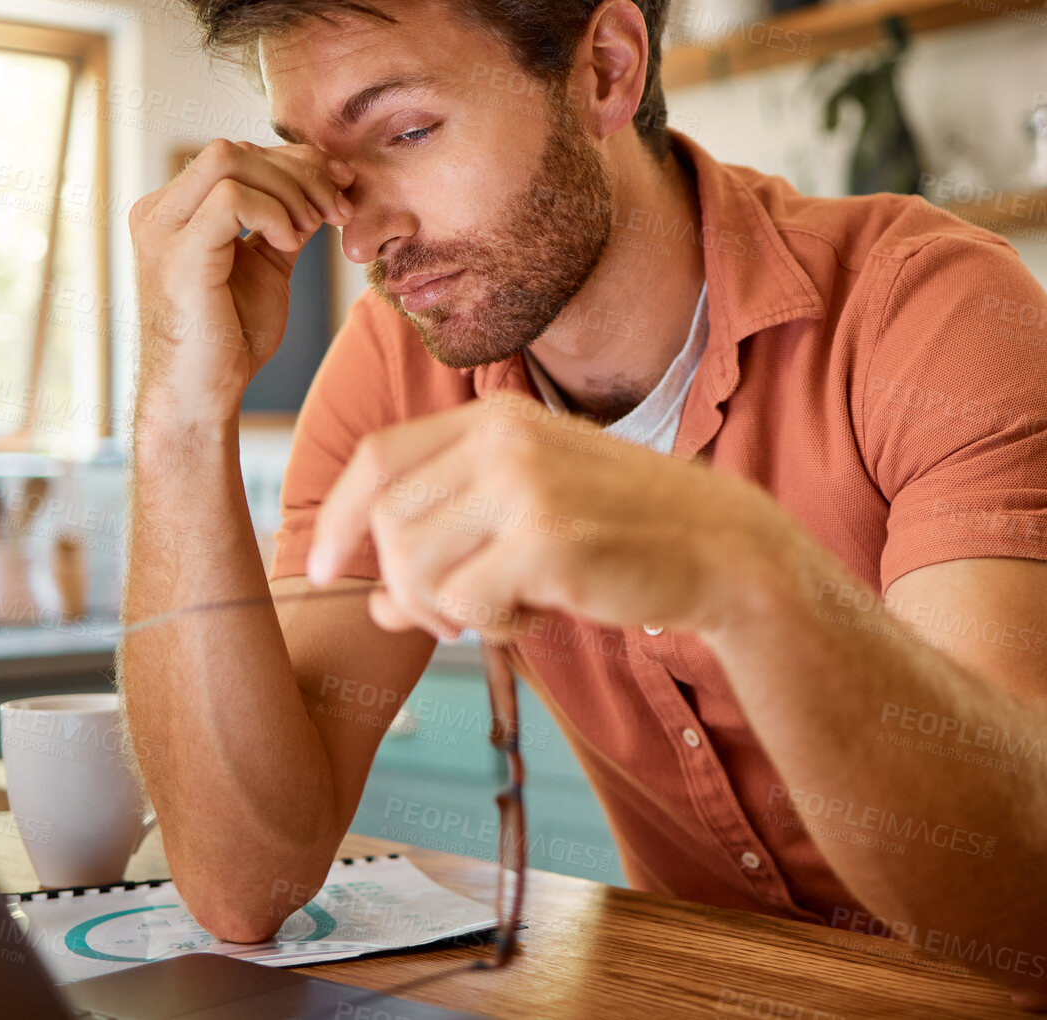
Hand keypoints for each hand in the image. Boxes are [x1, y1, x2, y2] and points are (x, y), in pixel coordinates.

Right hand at [128, 139, 353, 430]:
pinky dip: (272, 212)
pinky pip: (230, 198)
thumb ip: (285, 223)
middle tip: (337, 209)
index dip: (295, 161)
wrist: (202, 396)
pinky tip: (291, 243)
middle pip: (236, 150)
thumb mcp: (266, 266)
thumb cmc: (230, 340)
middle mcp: (159, 211)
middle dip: (300, 171)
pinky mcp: (179, 253)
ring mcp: (163, 229)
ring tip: (313, 230)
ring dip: (290, 189)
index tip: (341, 185)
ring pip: (230, 160)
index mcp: (174, 210)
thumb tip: (323, 185)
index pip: (237, 156)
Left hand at [306, 394, 794, 642]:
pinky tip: (539, 614)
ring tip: (505, 611)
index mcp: (495, 418)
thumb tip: (371, 605)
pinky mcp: (545, 540)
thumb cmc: (622, 532)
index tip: (324, 569)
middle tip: (450, 616)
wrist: (722, 548)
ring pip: (414, 567)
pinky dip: (492, 627)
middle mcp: (503, 440)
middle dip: (401, 584)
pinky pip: (464, 604)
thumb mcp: (528, 514)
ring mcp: (523, 486)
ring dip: (447, 611)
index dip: (339, 518)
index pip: (378, 458)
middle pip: (387, 520)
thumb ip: (448, 542)